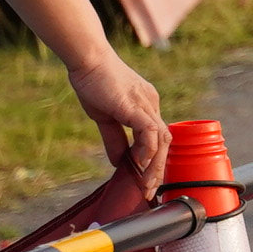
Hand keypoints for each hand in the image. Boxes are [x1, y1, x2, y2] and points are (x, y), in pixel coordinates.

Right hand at [67, 49, 169, 195]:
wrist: (88, 60)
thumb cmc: (94, 83)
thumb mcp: (105, 117)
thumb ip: (114, 139)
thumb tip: (118, 161)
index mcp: (146, 107)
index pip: (158, 139)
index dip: (154, 161)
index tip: (146, 181)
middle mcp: (152, 105)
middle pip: (165, 142)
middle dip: (158, 169)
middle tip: (149, 191)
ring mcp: (146, 104)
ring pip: (161, 139)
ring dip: (155, 164)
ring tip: (146, 184)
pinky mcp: (135, 104)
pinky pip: (149, 130)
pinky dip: (147, 148)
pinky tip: (139, 162)